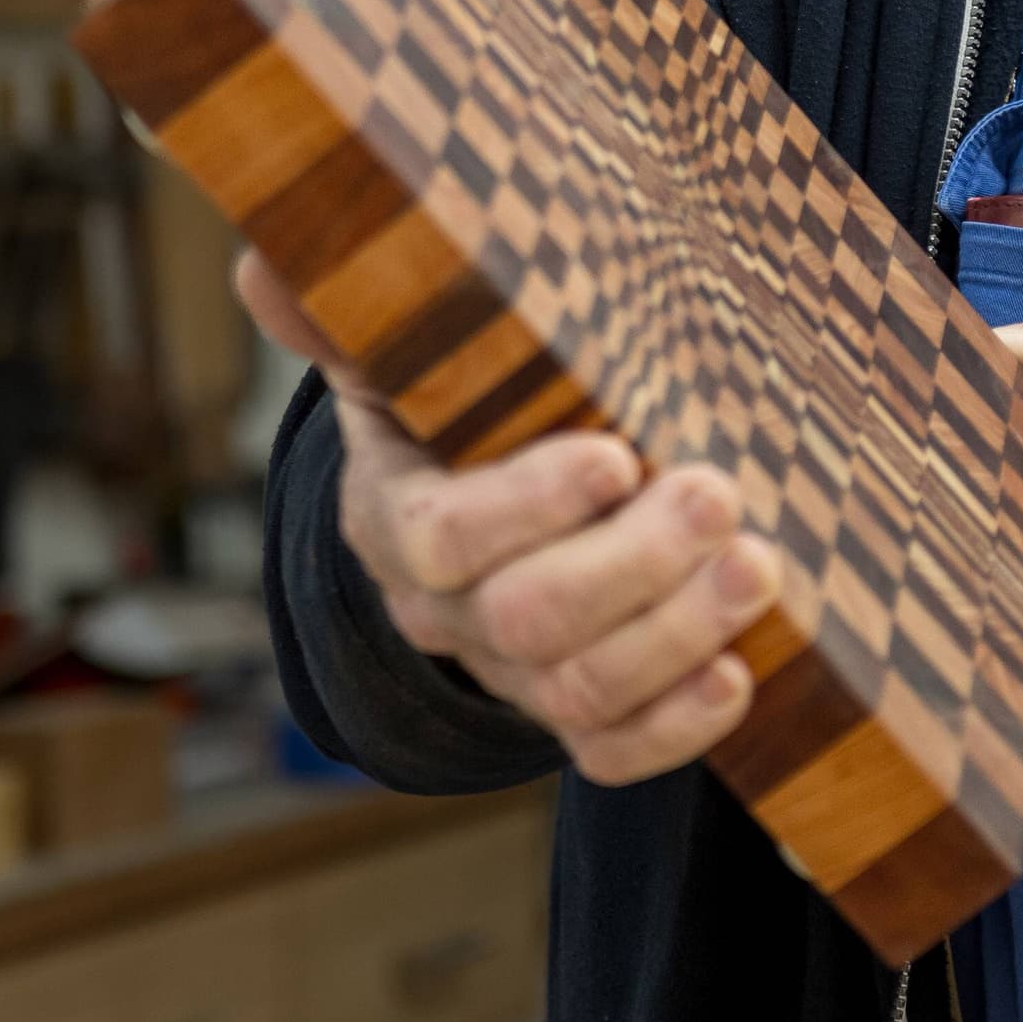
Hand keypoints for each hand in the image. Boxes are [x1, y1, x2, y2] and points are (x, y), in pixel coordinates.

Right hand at [236, 250, 778, 783]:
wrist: (496, 494)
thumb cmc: (464, 400)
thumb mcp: (403, 348)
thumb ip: (345, 310)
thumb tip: (265, 267)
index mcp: (397, 516)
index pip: (443, 537)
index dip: (527, 508)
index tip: (614, 458)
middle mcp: (446, 610)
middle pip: (524, 621)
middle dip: (631, 565)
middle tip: (719, 496)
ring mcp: (511, 673)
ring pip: (577, 691)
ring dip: (675, 636)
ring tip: (757, 567)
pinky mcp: (577, 715)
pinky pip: (612, 754)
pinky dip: (675, 730)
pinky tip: (736, 679)